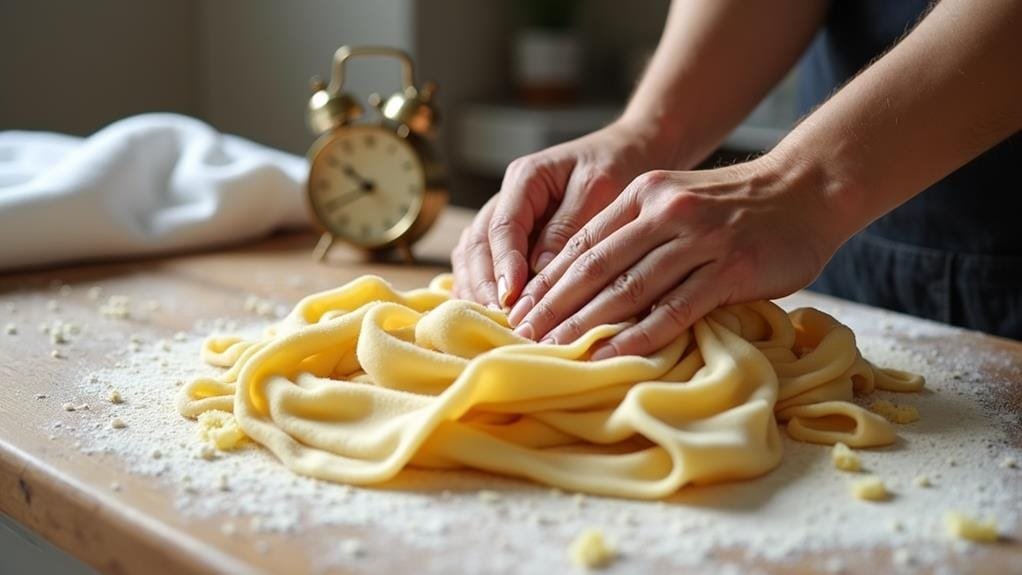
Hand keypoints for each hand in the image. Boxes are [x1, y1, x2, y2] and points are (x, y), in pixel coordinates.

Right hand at [451, 119, 679, 306]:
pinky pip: (486, 262)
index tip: (510, 297)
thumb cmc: (619, 165)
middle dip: (483, 284)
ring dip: (477, 288)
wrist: (629, 150)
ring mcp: (506, 216)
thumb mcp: (600, 189)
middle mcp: (508, 197)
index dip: (503, 265)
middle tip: (499, 319)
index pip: (503, 227)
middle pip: (478, 244)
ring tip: (492, 322)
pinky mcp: (515, 235)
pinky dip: (483, 287)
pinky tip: (490, 314)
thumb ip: (568, 227)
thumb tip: (538, 270)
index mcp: (525, 178)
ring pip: (474, 255)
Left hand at [508, 155, 840, 358]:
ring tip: (553, 351)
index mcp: (644, 193)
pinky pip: (673, 310)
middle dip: (554, 305)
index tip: (518, 308)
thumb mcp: (675, 199)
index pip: (583, 242)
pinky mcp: (729, 269)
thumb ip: (635, 230)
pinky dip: (638, 337)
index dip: (547, 278)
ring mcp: (698, 240)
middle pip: (595, 267)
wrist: (806, 190)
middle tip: (521, 335)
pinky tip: (610, 357)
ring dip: (586, 324)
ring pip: (628, 289)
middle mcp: (665, 213)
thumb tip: (585, 282)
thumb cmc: (735, 205)